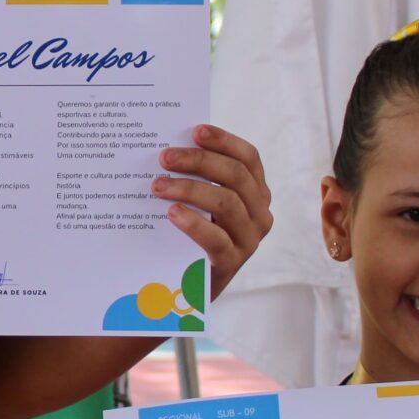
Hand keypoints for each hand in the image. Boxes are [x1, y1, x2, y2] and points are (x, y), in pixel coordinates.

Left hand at [155, 125, 273, 297]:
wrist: (188, 288)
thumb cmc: (190, 235)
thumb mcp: (199, 203)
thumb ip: (195, 177)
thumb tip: (168, 147)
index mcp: (255, 192)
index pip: (248, 158)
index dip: (224, 141)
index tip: (195, 130)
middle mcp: (259, 213)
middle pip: (236, 176)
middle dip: (199, 161)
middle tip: (165, 157)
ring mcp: (249, 239)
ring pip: (226, 202)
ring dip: (190, 188)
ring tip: (158, 185)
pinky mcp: (233, 263)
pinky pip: (216, 238)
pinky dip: (193, 223)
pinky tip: (172, 213)